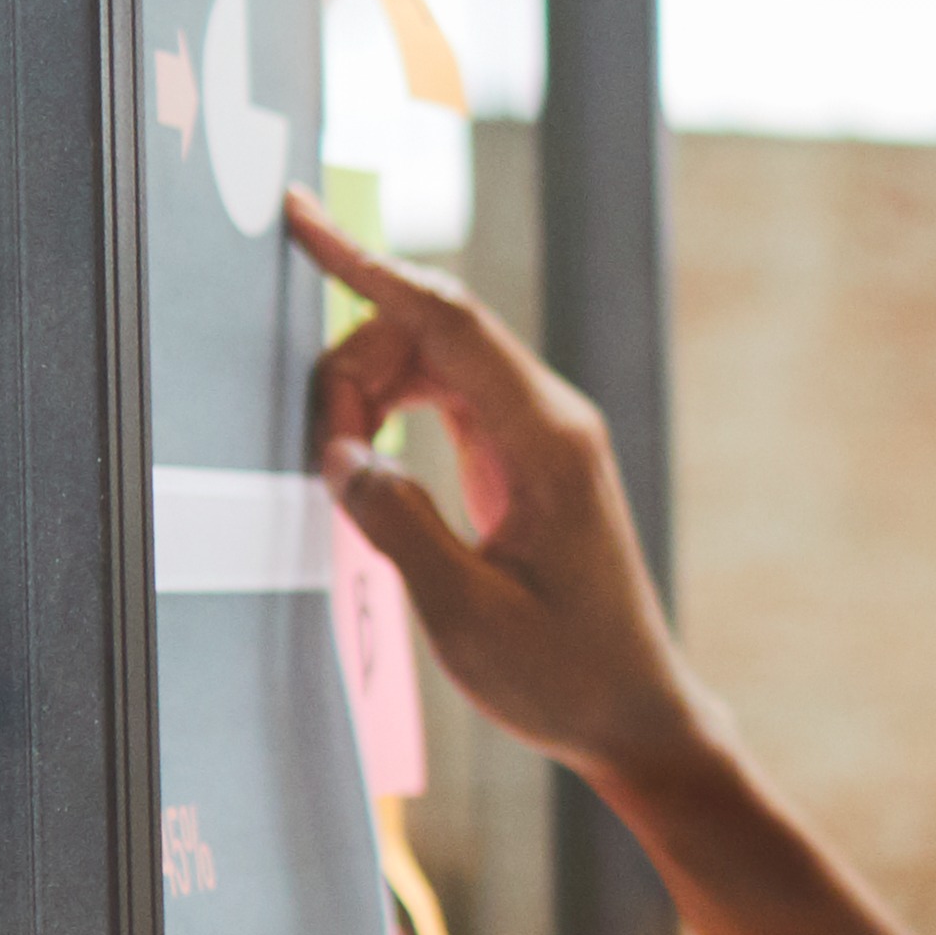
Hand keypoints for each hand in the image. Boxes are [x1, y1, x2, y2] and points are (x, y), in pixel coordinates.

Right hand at [286, 190, 696, 787]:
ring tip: (339, 468)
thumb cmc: (564, 676)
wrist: (634, 715)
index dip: (367, 263)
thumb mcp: (465, 614)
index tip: (301, 219)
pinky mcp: (525, 459)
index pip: (447, 318)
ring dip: (370, 392)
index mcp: (545, 441)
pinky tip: (365, 461)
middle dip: (354, 365)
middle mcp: (550, 420)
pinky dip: (393, 414)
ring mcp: (540, 435)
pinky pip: (446, 399)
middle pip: (430, 332)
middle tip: (319, 455)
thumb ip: (396, 525)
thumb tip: (342, 454)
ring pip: (433, 362)